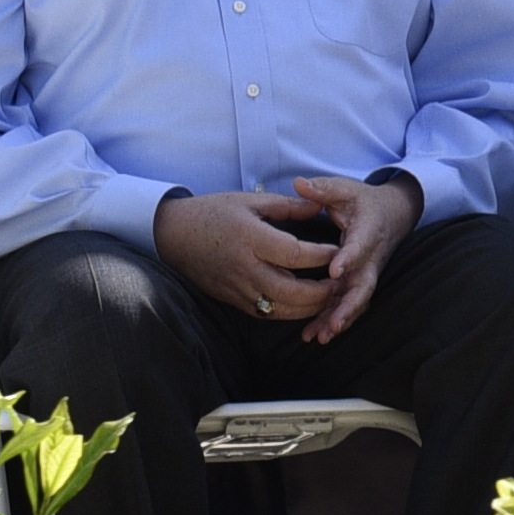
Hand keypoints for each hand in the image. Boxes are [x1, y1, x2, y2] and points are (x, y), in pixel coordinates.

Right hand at [153, 186, 344, 325]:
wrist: (172, 234)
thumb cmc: (212, 213)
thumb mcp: (250, 201)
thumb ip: (288, 206)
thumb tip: (320, 207)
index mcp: (251, 239)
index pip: (296, 254)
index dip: (322, 256)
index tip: (339, 251)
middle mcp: (245, 268)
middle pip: (292, 291)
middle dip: (322, 291)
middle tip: (341, 282)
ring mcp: (237, 288)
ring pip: (280, 309)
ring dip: (309, 307)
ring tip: (329, 296)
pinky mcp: (232, 299)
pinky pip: (265, 313)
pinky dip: (288, 312)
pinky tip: (304, 304)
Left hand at [298, 170, 419, 345]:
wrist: (392, 214)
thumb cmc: (364, 201)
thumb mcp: (346, 189)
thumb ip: (323, 188)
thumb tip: (298, 184)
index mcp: (369, 232)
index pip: (361, 246)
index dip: (350, 259)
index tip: (335, 271)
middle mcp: (371, 258)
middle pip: (364, 286)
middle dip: (349, 306)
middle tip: (333, 322)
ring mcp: (366, 273)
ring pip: (356, 301)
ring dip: (339, 319)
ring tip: (320, 336)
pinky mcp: (358, 283)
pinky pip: (348, 305)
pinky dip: (333, 320)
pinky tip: (315, 335)